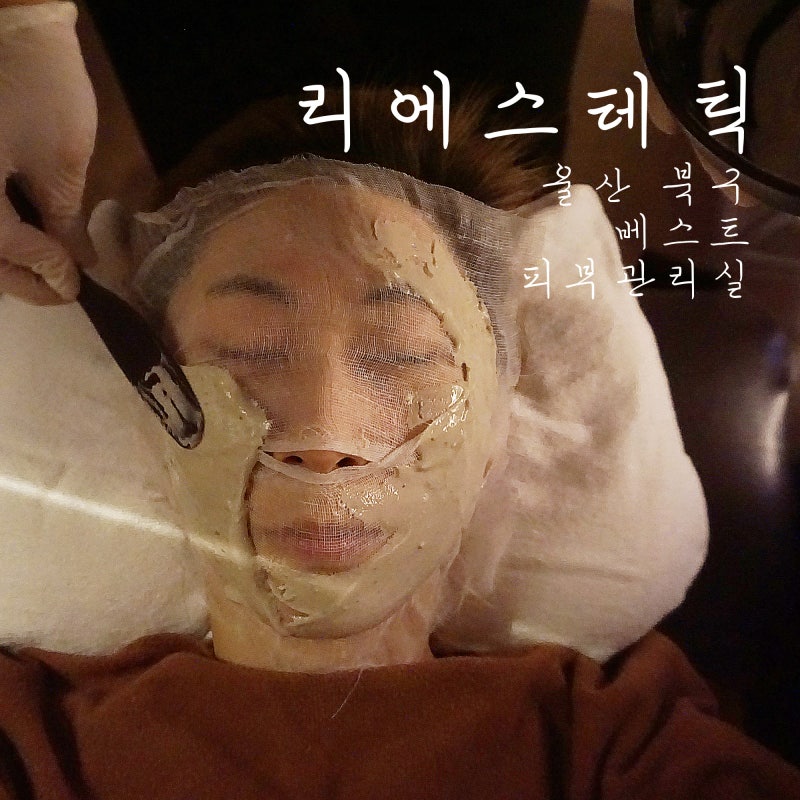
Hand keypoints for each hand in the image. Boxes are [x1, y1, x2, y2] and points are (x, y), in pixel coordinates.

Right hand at [0, 2, 96, 303]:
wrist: (10, 23)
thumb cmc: (39, 87)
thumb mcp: (59, 161)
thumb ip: (63, 219)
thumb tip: (78, 261)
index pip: (4, 246)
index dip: (42, 269)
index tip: (77, 284)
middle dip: (20, 278)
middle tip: (62, 291)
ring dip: (6, 261)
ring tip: (46, 272)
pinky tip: (26, 241)